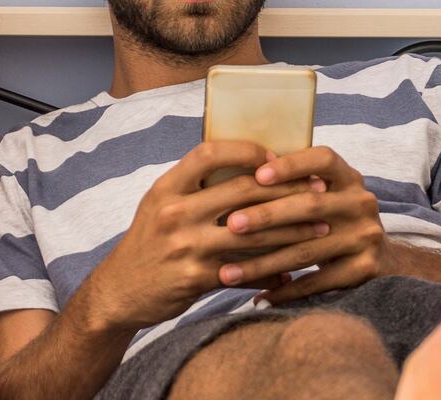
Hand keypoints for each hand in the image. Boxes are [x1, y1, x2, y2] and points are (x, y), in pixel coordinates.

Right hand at [80, 141, 329, 331]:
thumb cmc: (147, 244)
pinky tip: (292, 272)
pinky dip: (272, 272)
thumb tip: (246, 169)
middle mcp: (175, 212)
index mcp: (166, 188)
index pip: (209, 153)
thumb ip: (193, 188)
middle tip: (319, 190)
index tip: (277, 159)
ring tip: (321, 229)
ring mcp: (186, 246)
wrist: (119, 290)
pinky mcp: (196, 277)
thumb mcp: (158, 206)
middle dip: (288, 190)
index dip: (247, 151)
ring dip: (294, 231)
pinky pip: (245, 271)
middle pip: (243, 191)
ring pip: (254, 234)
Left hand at [218, 146, 388, 304]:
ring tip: (228, 273)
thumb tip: (230, 172)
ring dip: (263, 263)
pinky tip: (258, 297)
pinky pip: (317, 281)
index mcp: (348, 177)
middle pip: (310, 206)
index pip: (323, 159)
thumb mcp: (324, 193)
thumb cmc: (331, 218)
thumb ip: (291, 183)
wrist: (380, 258)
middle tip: (231, 224)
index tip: (257, 175)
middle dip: (266, 215)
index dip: (291, 165)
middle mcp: (361, 203)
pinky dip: (285, 290)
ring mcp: (365, 237)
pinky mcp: (365, 269)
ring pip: (307, 250)